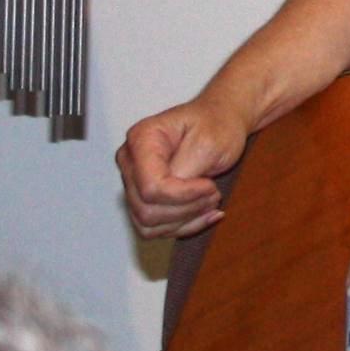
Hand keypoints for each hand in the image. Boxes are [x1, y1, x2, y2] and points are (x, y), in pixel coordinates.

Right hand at [119, 94, 252, 240]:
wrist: (220, 122)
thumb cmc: (216, 125)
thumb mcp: (209, 141)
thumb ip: (187, 167)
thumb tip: (170, 193)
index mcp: (141, 139)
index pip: (151, 186)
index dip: (183, 195)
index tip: (211, 187)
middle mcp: (130, 161)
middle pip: (146, 209)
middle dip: (187, 208)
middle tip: (214, 194)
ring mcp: (133, 182)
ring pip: (148, 224)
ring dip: (185, 219)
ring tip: (210, 201)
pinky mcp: (143, 198)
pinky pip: (154, 229)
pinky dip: (182, 226)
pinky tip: (203, 213)